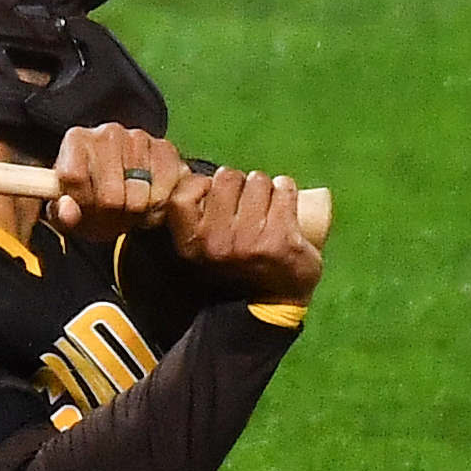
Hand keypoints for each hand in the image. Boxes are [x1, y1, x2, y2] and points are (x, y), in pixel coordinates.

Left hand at [45, 123, 188, 240]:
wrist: (126, 190)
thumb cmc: (91, 200)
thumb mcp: (68, 211)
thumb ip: (62, 213)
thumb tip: (68, 209)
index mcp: (77, 139)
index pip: (74, 177)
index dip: (81, 202)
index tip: (84, 207)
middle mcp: (108, 132)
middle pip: (109, 194)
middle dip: (109, 212)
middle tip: (108, 212)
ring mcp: (138, 138)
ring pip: (137, 197)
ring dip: (133, 212)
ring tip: (126, 207)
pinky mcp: (165, 149)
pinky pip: (161, 193)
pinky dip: (155, 207)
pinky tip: (147, 203)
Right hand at [162, 165, 325, 304]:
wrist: (273, 303)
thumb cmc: (235, 264)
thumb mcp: (200, 247)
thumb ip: (190, 217)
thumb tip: (184, 168)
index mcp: (191, 245)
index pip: (183, 193)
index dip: (201, 185)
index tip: (213, 195)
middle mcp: (216, 244)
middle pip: (226, 177)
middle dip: (238, 183)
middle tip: (246, 203)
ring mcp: (250, 242)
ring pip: (257, 180)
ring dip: (265, 187)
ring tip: (266, 207)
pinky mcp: (282, 239)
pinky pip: (284, 188)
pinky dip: (287, 189)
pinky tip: (286, 203)